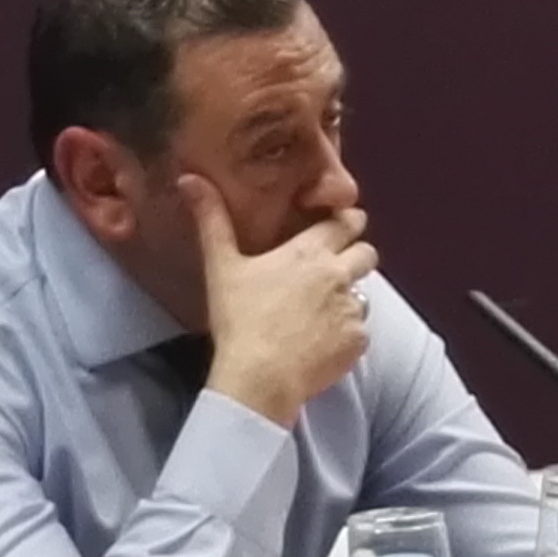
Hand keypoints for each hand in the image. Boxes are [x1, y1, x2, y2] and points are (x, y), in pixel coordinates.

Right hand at [183, 177, 375, 426]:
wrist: (259, 377)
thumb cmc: (239, 320)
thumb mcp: (221, 267)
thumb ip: (211, 221)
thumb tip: (190, 179)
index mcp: (310, 252)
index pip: (347, 222)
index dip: (347, 223)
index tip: (340, 228)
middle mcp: (339, 276)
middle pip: (367, 254)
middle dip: (355, 258)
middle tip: (332, 273)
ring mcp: (352, 310)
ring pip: (365, 295)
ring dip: (348, 300)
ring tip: (319, 315)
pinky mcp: (357, 342)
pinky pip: (361, 333)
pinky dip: (346, 337)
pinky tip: (321, 344)